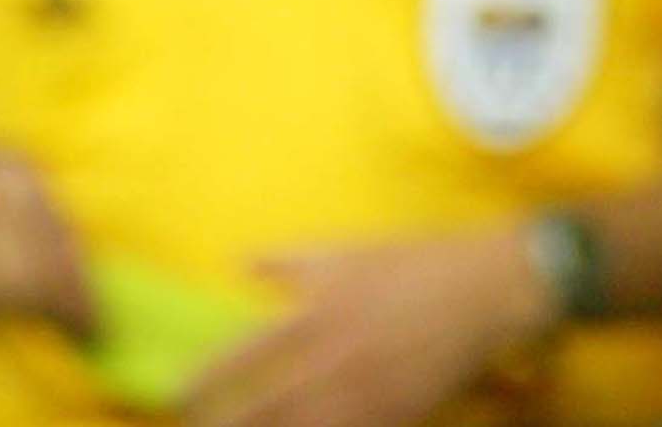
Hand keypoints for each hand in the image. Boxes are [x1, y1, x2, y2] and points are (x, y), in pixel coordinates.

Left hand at [180, 227, 556, 426]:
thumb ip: (287, 262)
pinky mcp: (394, 420)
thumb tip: (239, 261)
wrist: (485, 291)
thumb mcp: (346, 252)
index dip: (203, 383)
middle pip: (261, 412)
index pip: (242, 360)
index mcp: (314, 320)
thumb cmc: (414, 264)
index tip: (175, 396)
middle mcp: (332, 366)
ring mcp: (364, 400)